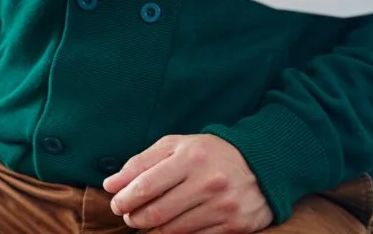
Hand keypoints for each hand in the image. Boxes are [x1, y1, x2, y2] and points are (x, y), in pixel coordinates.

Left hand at [104, 134, 272, 233]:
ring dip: (154, 229)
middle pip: (155, 213)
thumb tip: (111, 185)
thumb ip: (141, 162)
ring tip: (152, 220)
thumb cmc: (209, 154)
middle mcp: (208, 181)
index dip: (124, 200)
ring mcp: (222, 206)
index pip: (145, 186)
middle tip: (132, 216)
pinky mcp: (233, 226)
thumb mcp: (176, 146)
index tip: (117, 204)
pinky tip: (175, 225)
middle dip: (135, 218)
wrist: (261, 164)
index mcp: (191, 156)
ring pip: (171, 230)